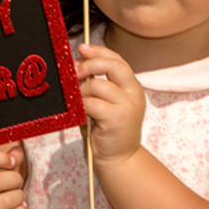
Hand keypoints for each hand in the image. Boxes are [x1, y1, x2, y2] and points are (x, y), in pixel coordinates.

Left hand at [75, 43, 145, 164]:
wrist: (118, 159)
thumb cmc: (106, 130)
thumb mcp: (103, 102)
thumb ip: (95, 84)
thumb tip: (76, 65)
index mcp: (132, 86)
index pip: (118, 60)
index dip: (99, 52)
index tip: (82, 48)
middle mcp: (134, 93)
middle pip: (113, 66)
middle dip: (90, 64)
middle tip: (74, 71)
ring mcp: (128, 106)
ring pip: (99, 85)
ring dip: (81, 89)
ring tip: (75, 99)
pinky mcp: (117, 119)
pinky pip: (93, 103)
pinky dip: (81, 104)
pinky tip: (78, 110)